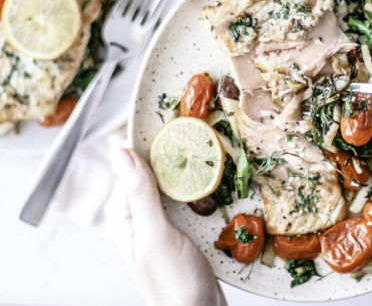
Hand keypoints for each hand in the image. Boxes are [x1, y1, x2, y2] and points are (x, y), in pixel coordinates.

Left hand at [106, 149, 226, 305]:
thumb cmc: (173, 282)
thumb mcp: (155, 234)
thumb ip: (140, 194)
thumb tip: (121, 153)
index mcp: (124, 216)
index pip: (132, 168)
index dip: (151, 146)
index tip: (173, 126)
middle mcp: (139, 218)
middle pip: (155, 175)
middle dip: (174, 159)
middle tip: (199, 140)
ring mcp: (161, 225)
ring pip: (174, 187)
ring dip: (190, 175)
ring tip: (210, 159)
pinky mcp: (181, 232)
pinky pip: (188, 202)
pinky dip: (200, 192)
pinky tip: (214, 186)